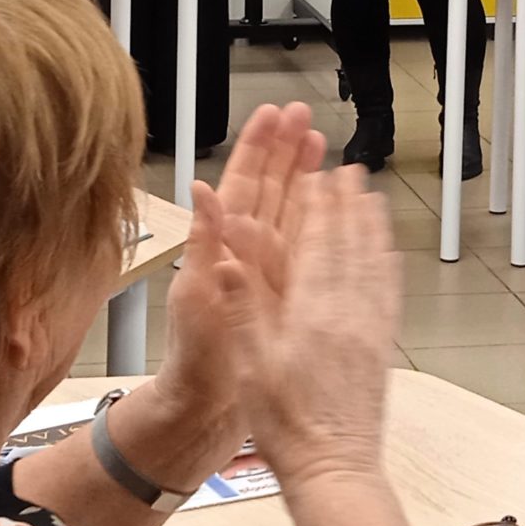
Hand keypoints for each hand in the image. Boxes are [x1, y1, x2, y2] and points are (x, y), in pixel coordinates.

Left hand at [154, 104, 325, 425]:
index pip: (244, 183)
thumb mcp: (194, 295)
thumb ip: (202, 241)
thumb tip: (201, 188)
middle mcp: (245, 253)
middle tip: (304, 117)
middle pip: (270, 189)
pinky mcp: (281, 297)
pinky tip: (331, 212)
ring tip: (322, 148)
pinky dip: (317, 224)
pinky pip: (303, 250)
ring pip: (289, 213)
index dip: (259, 146)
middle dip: (286, 150)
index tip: (274, 115)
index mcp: (223, 245)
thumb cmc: (193, 358)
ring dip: (303, 179)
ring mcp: (265, 273)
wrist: (204, 410)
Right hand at [209, 164, 398, 489]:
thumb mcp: (250, 367)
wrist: (332, 466)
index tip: (317, 176)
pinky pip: (389, 293)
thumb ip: (242, 309)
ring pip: (374, 263)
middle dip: (347, 204)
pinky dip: (388, 264)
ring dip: (372, 226)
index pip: (316, 245)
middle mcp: (347, 314)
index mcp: (312, 314)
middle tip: (347, 170)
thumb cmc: (288, 424)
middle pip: (349, 245)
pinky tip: (389, 252)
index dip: (317, 207)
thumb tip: (226, 261)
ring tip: (371, 196)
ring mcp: (369, 329)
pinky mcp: (381, 347)